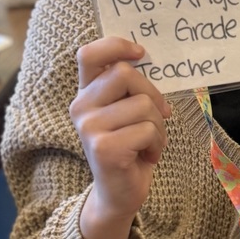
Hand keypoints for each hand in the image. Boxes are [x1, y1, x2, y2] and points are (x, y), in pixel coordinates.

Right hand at [70, 37, 169, 238]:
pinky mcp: (104, 148)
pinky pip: (148, 130)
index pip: (90, 54)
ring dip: (158, 126)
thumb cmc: (130, 146)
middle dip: (153, 95)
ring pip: (143, 105)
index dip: (116, 45)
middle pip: (126, 74)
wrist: (119, 193)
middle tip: (158, 117)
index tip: (140, 53)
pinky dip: (157, 143)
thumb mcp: (126, 111)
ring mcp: (89, 127)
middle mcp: (81, 107)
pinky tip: (146, 156)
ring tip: (149, 142)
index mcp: (86, 93)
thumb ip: (129, 87)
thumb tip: (146, 58)